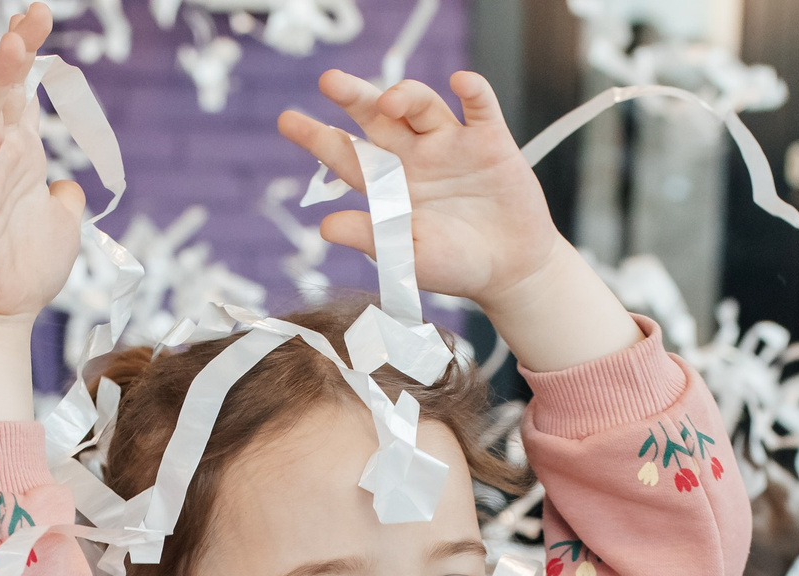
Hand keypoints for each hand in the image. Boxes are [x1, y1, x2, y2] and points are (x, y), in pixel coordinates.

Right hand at [0, 5, 84, 328]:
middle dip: (15, 52)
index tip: (37, 17)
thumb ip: (63, 200)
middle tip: (33, 15)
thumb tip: (69, 187)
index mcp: (17, 156)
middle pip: (1, 92)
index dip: (27, 56)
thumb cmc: (22, 271)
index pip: (20, 94)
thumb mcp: (60, 227)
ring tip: (15, 46)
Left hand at [276, 70, 564, 312]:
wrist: (510, 271)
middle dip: (354, 97)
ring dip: (406, 95)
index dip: (318, 139)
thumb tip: (326, 226)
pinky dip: (473, 91)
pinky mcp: (490, 141)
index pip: (347, 156)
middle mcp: (415, 157)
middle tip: (330, 81)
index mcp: (389, 186)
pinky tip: (461, 82)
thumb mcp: (408, 259)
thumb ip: (372, 238)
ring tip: (392, 100)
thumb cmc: (456, 266)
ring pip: (422, 106)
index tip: (287, 121)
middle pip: (378, 117)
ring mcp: (451, 145)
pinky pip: (480, 107)